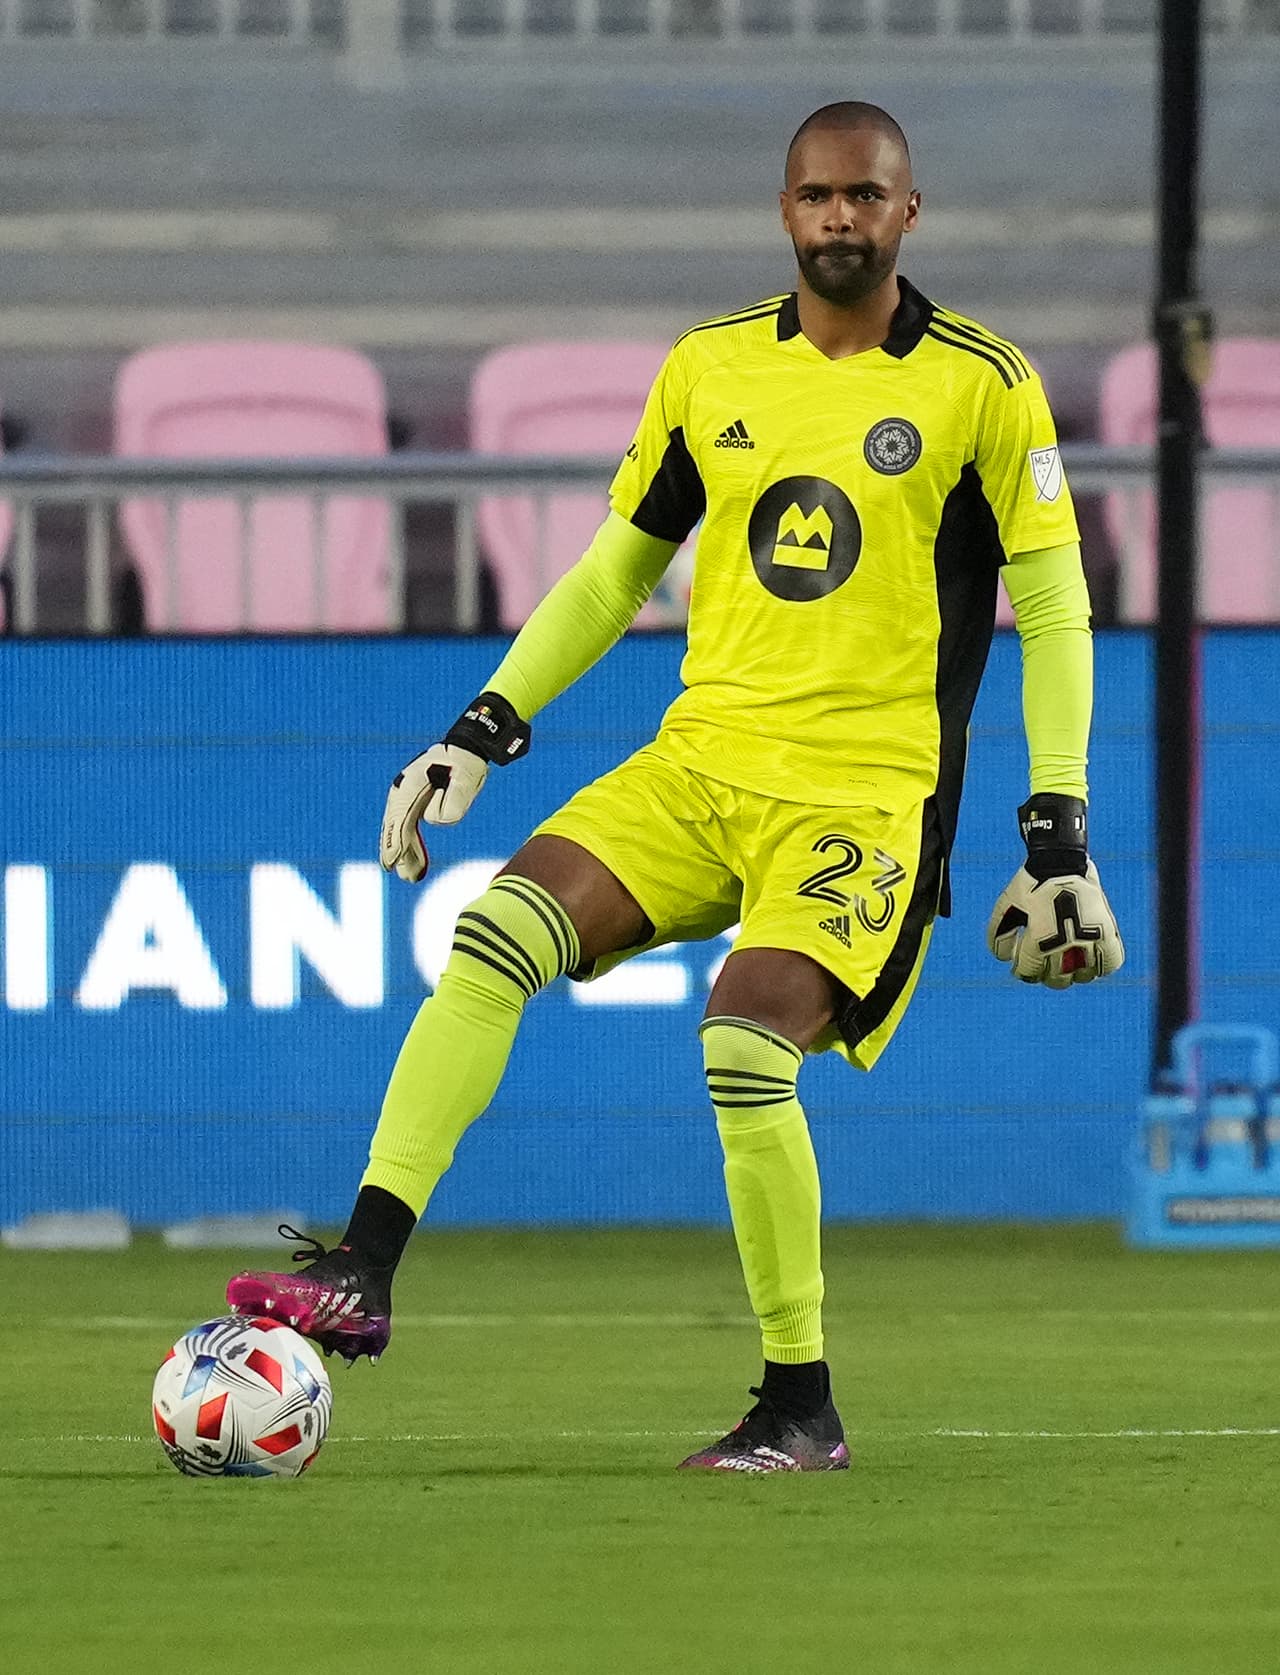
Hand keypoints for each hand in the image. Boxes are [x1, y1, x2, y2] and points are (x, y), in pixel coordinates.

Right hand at [378, 691, 530, 884]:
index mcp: (411, 783)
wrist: (466, 748)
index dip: (397, 842)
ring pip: (401, 830)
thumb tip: (441, 821)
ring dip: (406, 853)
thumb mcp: (466, 776)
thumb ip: (456, 798)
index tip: (393, 861)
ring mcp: (408, 798)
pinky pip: (409, 829)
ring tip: (410, 876)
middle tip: (403, 875)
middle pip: (397, 827)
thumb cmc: (466, 761)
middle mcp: (404, 791)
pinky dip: (411, 846)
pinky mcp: (417, 804)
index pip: (400, 818)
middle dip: (398, 852)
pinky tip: (415, 863)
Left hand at [986, 793, 1123, 987]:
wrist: (1060, 860)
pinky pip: (1110, 963)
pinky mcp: (1108, 933)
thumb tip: (1004, 959)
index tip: (1022, 967)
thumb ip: (998, 935)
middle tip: (1045, 964)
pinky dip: (1100, 966)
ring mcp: (1089, 941)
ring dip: (1072, 973)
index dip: (1023, 972)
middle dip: (1046, 975)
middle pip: (1056, 980)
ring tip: (1067, 961)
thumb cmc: (1030, 884)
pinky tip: (1089, 959)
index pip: (1029, 973)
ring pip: (1082, 977)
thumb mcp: (1006, 906)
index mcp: (1038, 941)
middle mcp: (1065, 946)